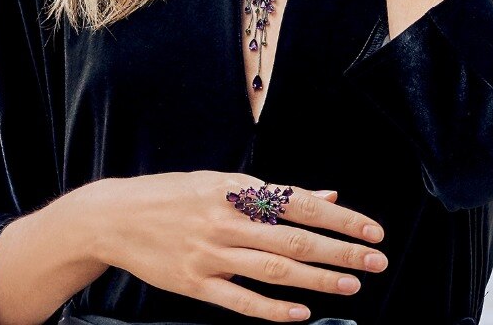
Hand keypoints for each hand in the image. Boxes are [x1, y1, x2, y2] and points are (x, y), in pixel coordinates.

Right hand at [95, 171, 387, 321]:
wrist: (116, 217)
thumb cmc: (173, 194)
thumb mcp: (221, 181)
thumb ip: (273, 192)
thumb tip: (325, 193)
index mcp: (236, 188)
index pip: (300, 202)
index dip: (339, 216)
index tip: (371, 228)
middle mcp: (226, 220)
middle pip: (294, 238)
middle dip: (340, 250)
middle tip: (376, 260)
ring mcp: (210, 254)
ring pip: (275, 269)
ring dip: (318, 279)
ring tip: (352, 284)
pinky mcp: (195, 284)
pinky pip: (241, 301)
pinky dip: (274, 309)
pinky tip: (302, 314)